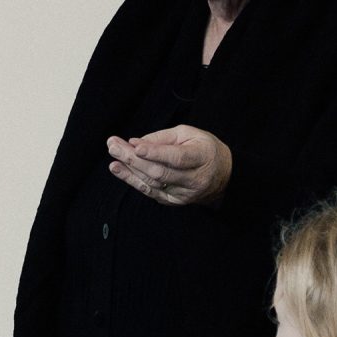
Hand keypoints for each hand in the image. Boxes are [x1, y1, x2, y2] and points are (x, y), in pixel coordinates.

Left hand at [107, 126, 231, 206]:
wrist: (223, 176)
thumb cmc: (204, 149)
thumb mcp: (190, 134)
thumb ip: (163, 137)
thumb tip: (136, 142)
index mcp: (201, 157)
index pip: (176, 158)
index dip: (155, 153)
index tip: (134, 146)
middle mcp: (194, 179)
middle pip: (160, 172)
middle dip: (133, 159)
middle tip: (113, 146)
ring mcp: (184, 194)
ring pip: (153, 184)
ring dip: (129, 171)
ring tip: (113, 158)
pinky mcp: (175, 201)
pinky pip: (151, 192)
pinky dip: (133, 181)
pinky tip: (120, 171)